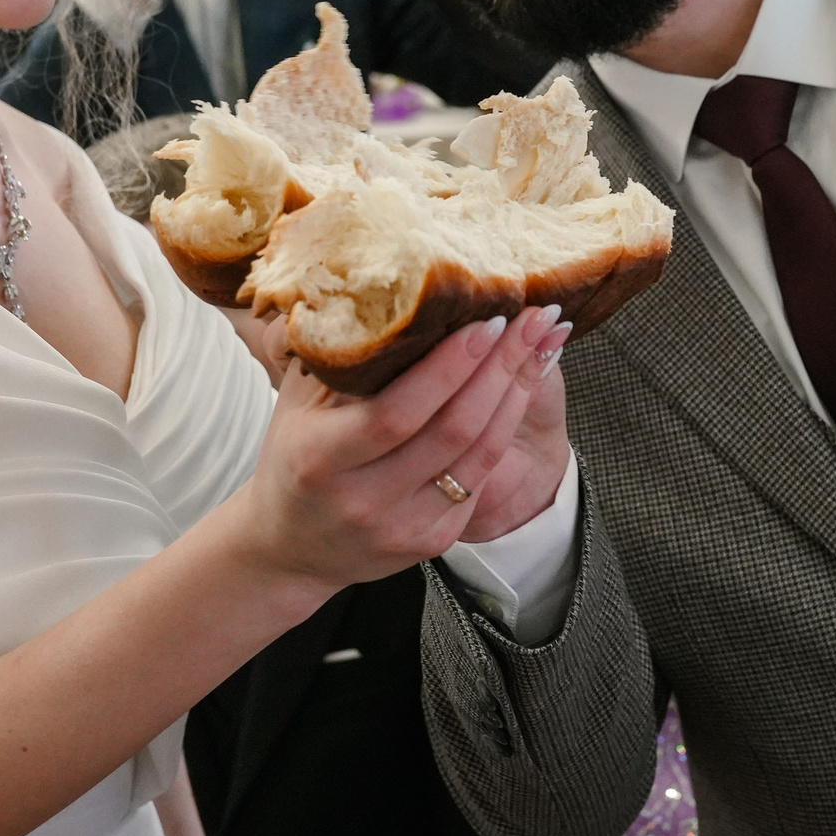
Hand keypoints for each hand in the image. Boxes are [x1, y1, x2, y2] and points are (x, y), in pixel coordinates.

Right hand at [232, 307, 566, 593]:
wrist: (291, 546)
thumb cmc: (294, 454)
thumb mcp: (297, 403)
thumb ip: (339, 356)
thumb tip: (390, 289)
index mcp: (319, 458)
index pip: (397, 412)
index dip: (449, 367)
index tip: (486, 320)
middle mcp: (362, 499)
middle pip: (452, 430)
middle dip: (501, 367)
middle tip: (533, 317)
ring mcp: (401, 527)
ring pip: (479, 454)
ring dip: (518, 392)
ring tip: (543, 342)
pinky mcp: (432, 541)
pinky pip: (481, 477)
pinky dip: (507, 426)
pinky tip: (524, 387)